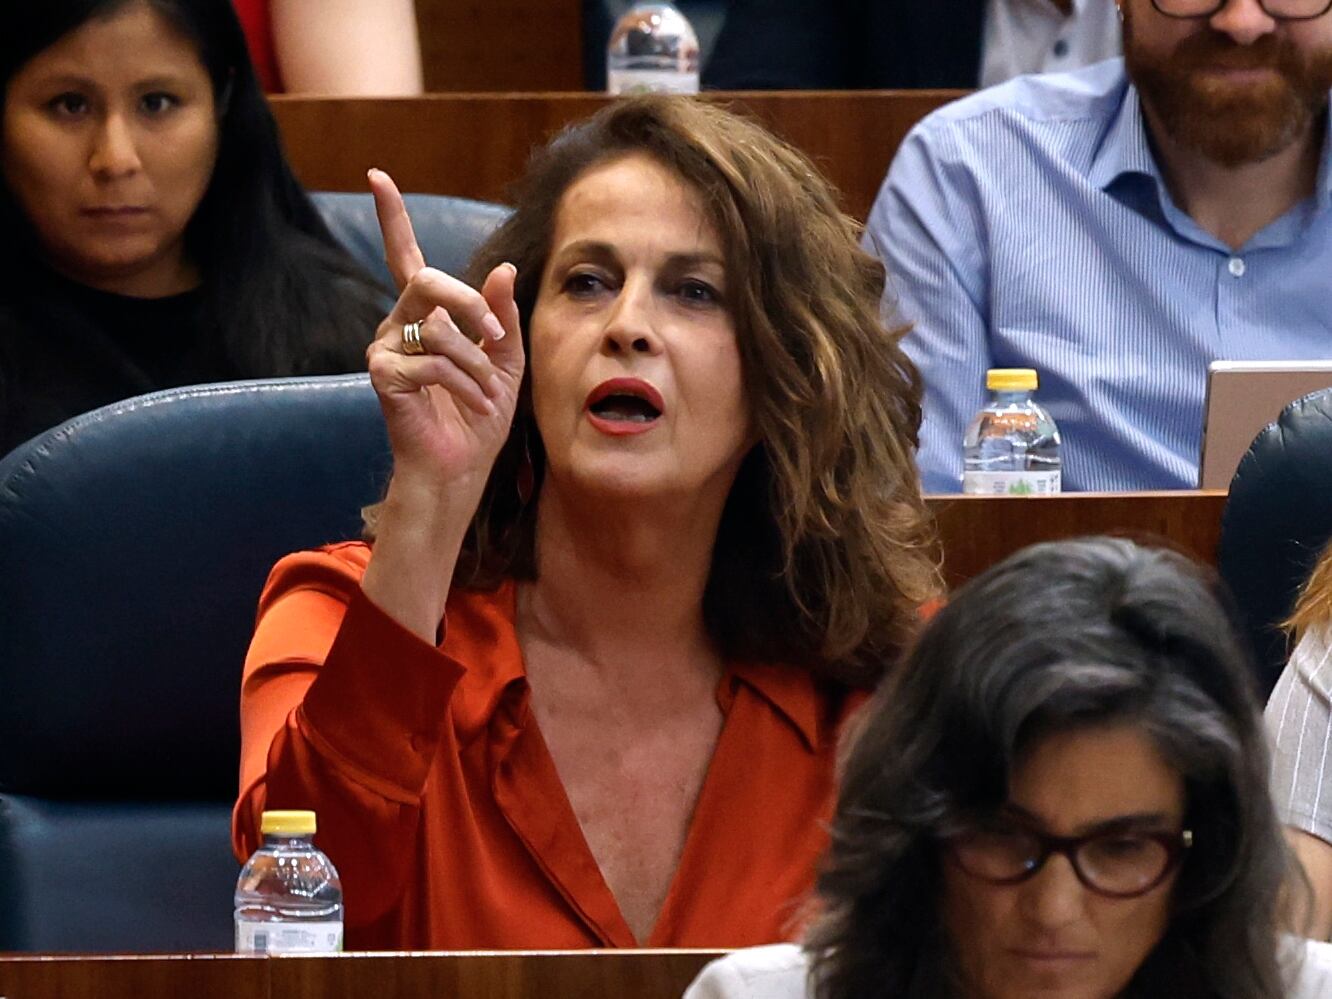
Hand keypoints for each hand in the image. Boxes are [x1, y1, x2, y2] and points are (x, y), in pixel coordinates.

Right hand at [365, 169, 524, 490]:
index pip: (404, 256)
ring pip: (437, 328)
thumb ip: (502, 314)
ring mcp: (384, 348)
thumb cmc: (480, 415)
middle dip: (469, 304)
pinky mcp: (382, 375)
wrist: (462, 465)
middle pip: (426, 281)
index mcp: (425, 314)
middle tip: (496, 336)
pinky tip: (472, 406)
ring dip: (477, 364)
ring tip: (487, 396)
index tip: (377, 176)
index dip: (391, 217)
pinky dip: (463, 384)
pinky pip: (431, 362)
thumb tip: (502, 269)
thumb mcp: (506, 358)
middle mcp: (397, 324)